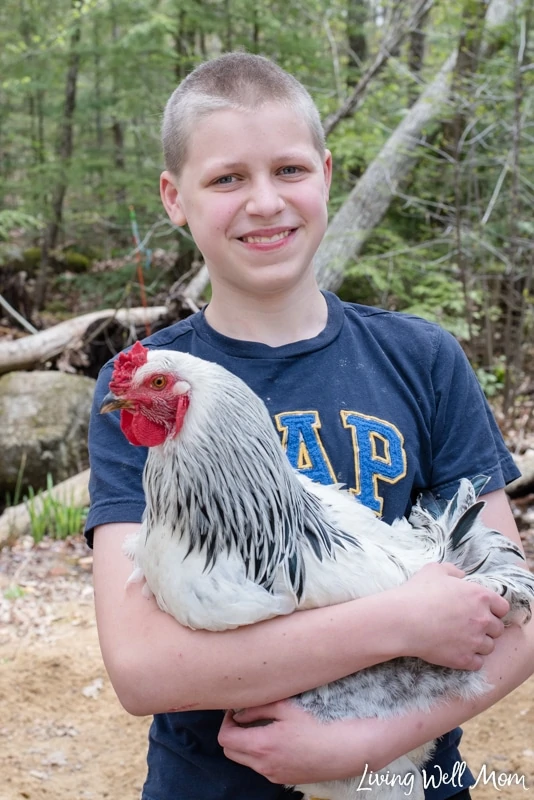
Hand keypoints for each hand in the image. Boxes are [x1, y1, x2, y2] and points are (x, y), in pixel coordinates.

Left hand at [218, 700, 377, 784]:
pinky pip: (262, 767)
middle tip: (245, 717)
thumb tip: (239, 713)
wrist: (345, 749)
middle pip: (230, 752)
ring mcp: (274, 775)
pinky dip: (260, 753)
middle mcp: (264, 765)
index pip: (226, 738)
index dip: (226, 722)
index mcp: (262, 745)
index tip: (235, 710)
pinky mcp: (284, 779)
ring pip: (246, 761)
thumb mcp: (286, 708)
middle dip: (233, 734)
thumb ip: (258, 709)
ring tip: (263, 726)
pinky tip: (277, 739)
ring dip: (246, 744)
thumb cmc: (317, 724)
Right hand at [394, 562, 508, 669]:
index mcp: (479, 596)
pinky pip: (477, 663)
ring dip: (478, 643)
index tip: (482, 610)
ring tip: (462, 639)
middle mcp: (482, 619)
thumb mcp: (434, 570)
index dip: (493, 609)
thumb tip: (461, 576)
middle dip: (486, 627)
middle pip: (497, 628)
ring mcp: (474, 641)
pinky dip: (470, 659)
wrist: (403, 620)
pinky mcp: (464, 659)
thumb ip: (452, 571)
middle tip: (470, 625)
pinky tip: (458, 651)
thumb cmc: (418, 592)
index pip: (502, 607)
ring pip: (489, 647)